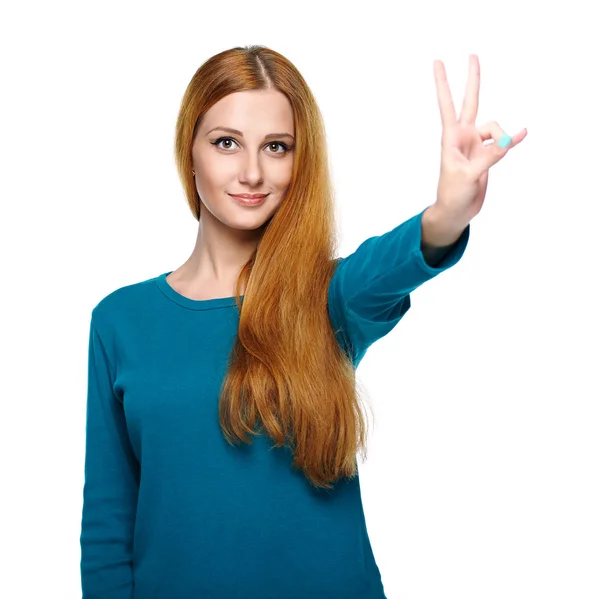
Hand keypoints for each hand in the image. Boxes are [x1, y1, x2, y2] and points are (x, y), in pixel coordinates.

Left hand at [433, 54, 526, 224]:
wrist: (457, 210)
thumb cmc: (452, 194)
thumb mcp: (468, 176)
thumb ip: (488, 157)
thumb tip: (507, 141)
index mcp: (451, 138)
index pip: (447, 105)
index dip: (443, 84)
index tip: (437, 62)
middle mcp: (463, 136)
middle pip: (471, 102)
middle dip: (473, 80)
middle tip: (472, 55)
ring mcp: (475, 144)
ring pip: (494, 127)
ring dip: (502, 136)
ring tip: (503, 151)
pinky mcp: (487, 153)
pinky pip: (503, 141)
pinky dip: (512, 139)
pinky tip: (522, 135)